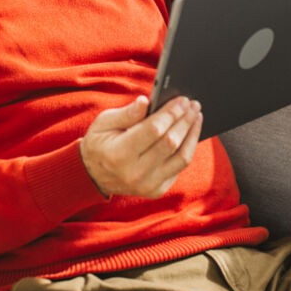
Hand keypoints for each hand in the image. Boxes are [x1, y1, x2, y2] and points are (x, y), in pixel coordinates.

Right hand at [79, 96, 202, 198]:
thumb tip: (146, 101)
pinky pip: (179, 168)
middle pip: (171, 143)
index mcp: (119, 154)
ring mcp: (148, 185)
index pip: (154, 130)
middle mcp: (135, 173)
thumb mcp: (104, 123)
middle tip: (193, 105)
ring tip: (196, 117)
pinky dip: (188, 149)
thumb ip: (127, 113)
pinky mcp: (157, 190)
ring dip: (192, 134)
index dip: (171, 113)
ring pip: (181, 158)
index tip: (182, 100)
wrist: (93, 175)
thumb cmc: (100, 143)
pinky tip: (189, 134)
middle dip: (185, 121)